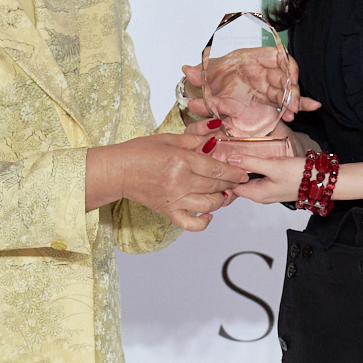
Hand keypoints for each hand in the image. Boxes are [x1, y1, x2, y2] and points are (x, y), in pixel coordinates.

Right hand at [86, 132, 247, 230]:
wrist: (119, 171)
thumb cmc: (140, 152)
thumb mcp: (169, 139)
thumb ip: (194, 140)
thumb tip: (214, 140)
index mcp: (181, 160)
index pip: (216, 169)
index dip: (233, 172)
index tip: (243, 173)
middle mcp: (180, 181)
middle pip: (216, 186)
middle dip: (231, 184)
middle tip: (237, 181)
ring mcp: (174, 199)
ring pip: (209, 204)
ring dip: (221, 199)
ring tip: (224, 193)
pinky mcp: (168, 211)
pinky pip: (191, 223)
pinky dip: (203, 222)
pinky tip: (208, 214)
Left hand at [180, 48, 319, 127]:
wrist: (221, 90)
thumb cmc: (221, 78)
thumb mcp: (210, 75)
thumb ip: (201, 75)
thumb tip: (187, 71)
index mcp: (256, 59)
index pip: (278, 57)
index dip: (286, 66)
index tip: (290, 77)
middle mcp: (267, 71)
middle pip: (285, 76)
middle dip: (290, 90)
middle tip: (289, 103)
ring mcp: (273, 86)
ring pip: (288, 91)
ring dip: (293, 101)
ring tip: (291, 114)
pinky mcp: (275, 100)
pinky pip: (292, 101)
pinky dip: (304, 103)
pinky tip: (314, 107)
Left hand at [217, 151, 305, 204]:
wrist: (323, 181)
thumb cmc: (300, 176)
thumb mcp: (273, 166)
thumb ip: (251, 163)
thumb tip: (231, 159)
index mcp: (256, 194)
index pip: (230, 187)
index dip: (222, 174)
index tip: (215, 159)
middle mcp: (260, 195)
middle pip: (237, 183)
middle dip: (230, 170)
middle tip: (221, 153)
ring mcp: (268, 191)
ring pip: (248, 179)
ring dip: (241, 168)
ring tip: (232, 152)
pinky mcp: (275, 185)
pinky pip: (258, 177)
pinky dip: (252, 168)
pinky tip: (252, 157)